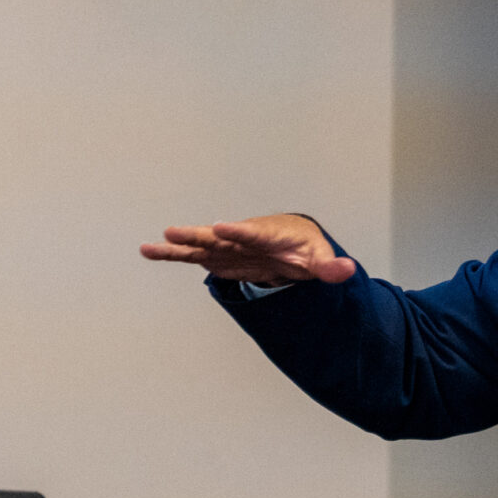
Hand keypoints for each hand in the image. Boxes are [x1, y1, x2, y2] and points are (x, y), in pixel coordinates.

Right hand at [140, 214, 356, 285]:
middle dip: (198, 235)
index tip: (221, 227)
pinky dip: (173, 255)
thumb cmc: (306, 247)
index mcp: (269, 234)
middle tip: (174, 232)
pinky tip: (149, 251)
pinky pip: (193, 256)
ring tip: (150, 247)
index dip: (237, 231)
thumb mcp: (320, 258)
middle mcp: (243, 236)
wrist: (294, 243)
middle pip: (218, 237)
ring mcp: (228, 246)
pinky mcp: (220, 257)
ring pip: (200, 246)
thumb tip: (348, 270)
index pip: (253, 233)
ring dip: (178, 247)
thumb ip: (330, 267)